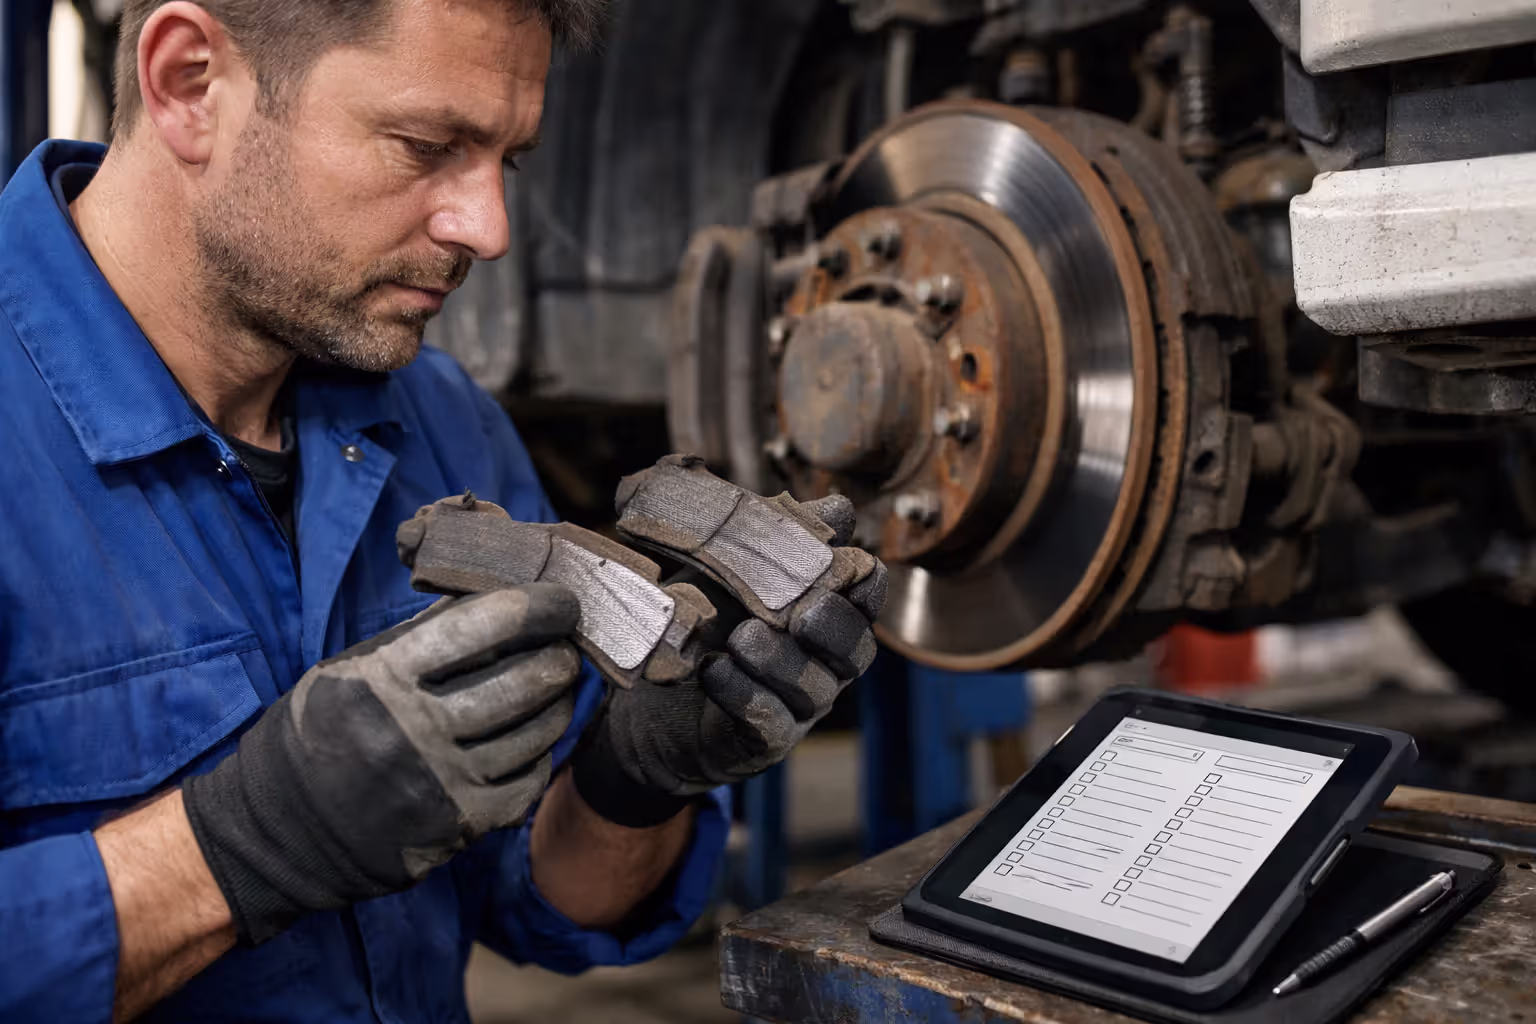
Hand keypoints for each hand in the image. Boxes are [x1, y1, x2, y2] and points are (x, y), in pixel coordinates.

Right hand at [182, 586, 582, 943]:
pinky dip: (541, 755)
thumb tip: (491, 598)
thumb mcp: (355, 669)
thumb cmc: (321, 732)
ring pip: (536, 731)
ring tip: (558, 687)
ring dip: (559, 703)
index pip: (484, 625)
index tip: (559, 601)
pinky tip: (535, 740)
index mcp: (386, 676)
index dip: (537, 607)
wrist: (281, 829)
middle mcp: (416, 728)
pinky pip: (527, 782)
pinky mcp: (459, 826)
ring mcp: (442, 782)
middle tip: (566, 646)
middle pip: (524, 680)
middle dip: (559, 656)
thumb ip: (420, 637)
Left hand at [572, 462, 887, 825]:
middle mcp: (822, 663)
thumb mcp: (721, 565)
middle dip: (834, 625)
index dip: (864, 579)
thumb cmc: (699, 622)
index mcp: (822, 613)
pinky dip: (747, 694)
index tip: (842, 560)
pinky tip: (716, 670)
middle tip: (799, 609)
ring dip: (782, 661)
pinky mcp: (762, 741)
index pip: (868, 596)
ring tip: (743, 637)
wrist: (650, 703)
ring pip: (816, 688)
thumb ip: (763, 529)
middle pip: (857, 648)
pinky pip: (770, 723)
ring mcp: (797, 707)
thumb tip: (831, 504)